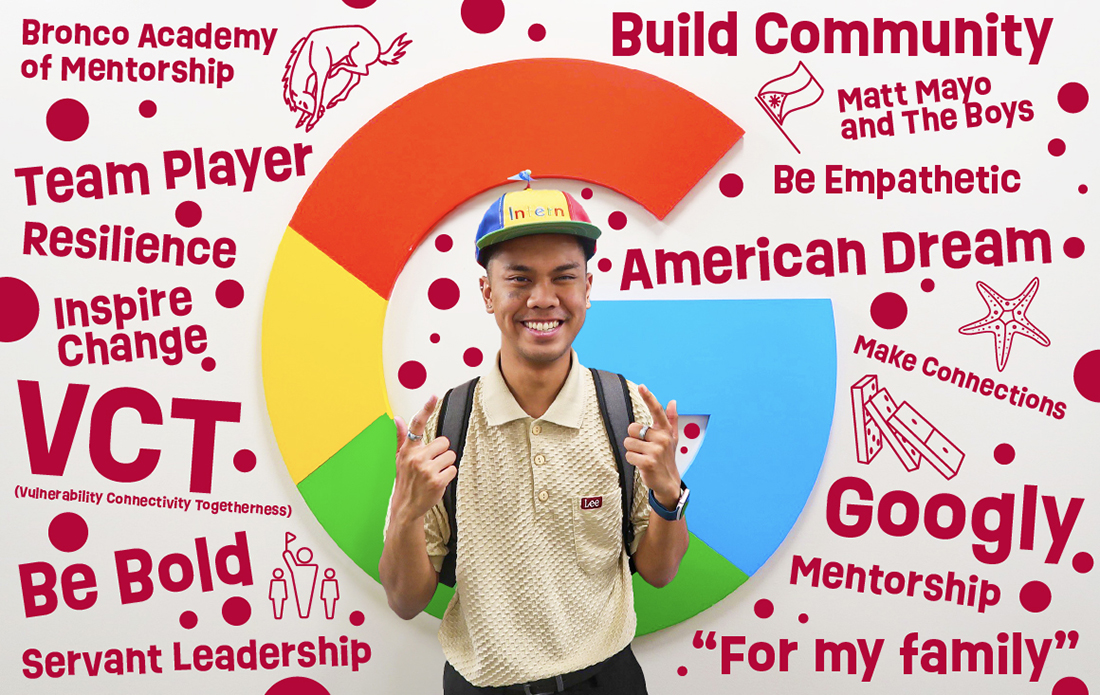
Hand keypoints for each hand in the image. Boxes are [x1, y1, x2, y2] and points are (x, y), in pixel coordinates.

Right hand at [391, 396, 456, 523]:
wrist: (406, 506)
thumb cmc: (406, 479)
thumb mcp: (400, 458)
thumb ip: (401, 438)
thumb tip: (396, 418)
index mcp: (408, 450)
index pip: (417, 425)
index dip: (426, 408)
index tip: (433, 395)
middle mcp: (416, 458)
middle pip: (444, 442)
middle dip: (441, 453)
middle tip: (431, 464)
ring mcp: (426, 470)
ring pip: (450, 456)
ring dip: (445, 465)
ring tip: (433, 474)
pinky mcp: (437, 481)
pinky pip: (453, 469)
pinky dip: (448, 476)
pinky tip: (437, 481)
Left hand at [624, 385, 681, 509]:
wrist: (668, 482)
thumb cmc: (666, 458)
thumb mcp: (672, 438)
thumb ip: (671, 419)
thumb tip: (672, 401)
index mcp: (665, 431)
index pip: (657, 411)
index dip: (648, 397)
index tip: (641, 386)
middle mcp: (662, 438)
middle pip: (632, 428)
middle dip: (633, 438)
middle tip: (643, 448)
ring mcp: (656, 450)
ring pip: (628, 442)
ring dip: (632, 451)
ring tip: (643, 456)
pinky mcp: (648, 462)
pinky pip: (628, 455)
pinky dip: (632, 460)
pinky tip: (642, 464)